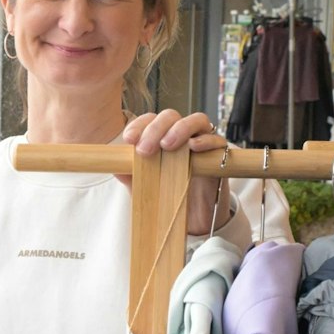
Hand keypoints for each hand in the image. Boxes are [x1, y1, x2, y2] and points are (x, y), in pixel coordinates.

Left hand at [117, 111, 234, 234]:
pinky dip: (206, 140)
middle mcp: (181, 134)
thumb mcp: (143, 186)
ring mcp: (202, 142)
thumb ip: (130, 175)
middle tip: (145, 149)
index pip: (150, 120)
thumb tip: (115, 166)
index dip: (139, 125)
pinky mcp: (219, 155)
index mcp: (161, 136)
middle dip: (155, 129)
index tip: (128, 140)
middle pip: (171, 116)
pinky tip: (193, 147)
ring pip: (196, 120)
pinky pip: (217, 140)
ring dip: (181, 128)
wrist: (191, 217)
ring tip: (167, 145)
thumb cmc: (165, 195)